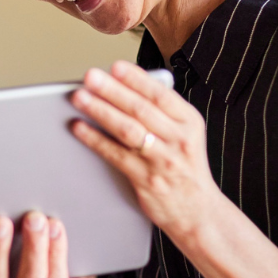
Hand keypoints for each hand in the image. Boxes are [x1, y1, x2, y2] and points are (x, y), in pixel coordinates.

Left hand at [69, 61, 221, 241]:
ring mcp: (163, 161)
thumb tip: (124, 83)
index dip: (137, 79)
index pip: (161, 94)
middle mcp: (178, 139)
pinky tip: (79, 128)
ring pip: (128, 130)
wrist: (198, 211)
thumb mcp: (184, 133)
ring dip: (101, 111)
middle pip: (141, 109)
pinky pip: (116, 155)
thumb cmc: (183, 166)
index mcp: (189, 122)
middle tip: (90, 77)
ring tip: (80, 98)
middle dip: (112, 90)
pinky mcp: (147, 180)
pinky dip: (95, 139)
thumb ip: (162, 111)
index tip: (115, 66)